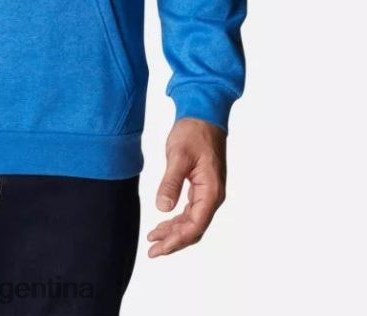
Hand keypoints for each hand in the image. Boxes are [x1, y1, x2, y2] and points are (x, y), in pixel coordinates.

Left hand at [146, 117, 226, 257]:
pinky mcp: (202, 187)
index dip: (176, 240)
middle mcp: (213, 196)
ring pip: (192, 222)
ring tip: (154, 239)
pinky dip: (177, 219)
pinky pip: (191, 211)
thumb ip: (171, 182)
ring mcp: (209, 192)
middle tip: (152, 251)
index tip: (158, 248)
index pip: (195, 225)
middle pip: (194, 229)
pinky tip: (163, 222)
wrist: (203, 115)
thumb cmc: (193, 132)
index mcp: (211, 191)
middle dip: (173, 241)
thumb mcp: (178, 155)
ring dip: (174, 232)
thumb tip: (163, 208)